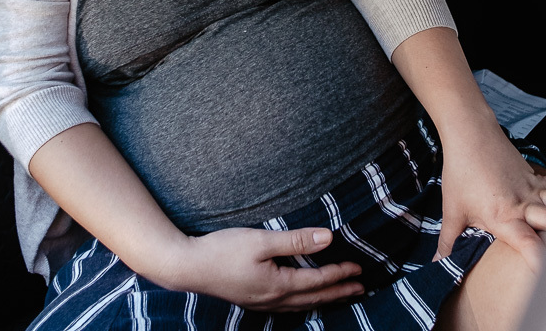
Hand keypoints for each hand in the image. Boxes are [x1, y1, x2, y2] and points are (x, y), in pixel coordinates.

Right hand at [155, 226, 363, 311]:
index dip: (340, 274)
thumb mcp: (260, 241)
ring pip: (301, 305)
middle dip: (338, 293)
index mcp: (278, 285)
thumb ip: (294, 241)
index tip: (358, 269)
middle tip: (360, 289)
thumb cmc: (221, 250)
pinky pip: (286, 306)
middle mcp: (272, 300)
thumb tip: (327, 239)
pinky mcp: (250, 300)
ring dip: (323, 300)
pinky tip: (301, 300)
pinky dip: (303, 303)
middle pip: (313, 298)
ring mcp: (260, 303)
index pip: (317, 281)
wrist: (186, 267)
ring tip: (338, 296)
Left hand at [434, 120, 545, 273]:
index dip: (544, 264)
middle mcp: (524, 205)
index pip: (530, 246)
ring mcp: (533, 190)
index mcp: (504, 217)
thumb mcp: (452, 210)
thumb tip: (437, 262)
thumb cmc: (460, 171)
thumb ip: (448, 240)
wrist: (470, 134)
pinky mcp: (536, 177)